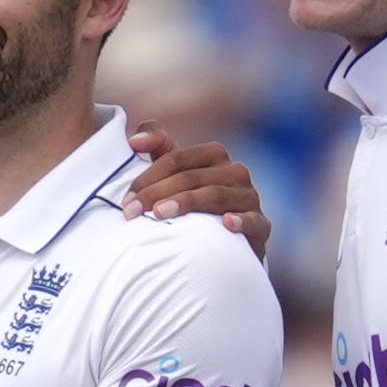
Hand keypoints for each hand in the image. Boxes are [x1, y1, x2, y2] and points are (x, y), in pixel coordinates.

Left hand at [122, 122, 270, 259]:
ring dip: (187, 203)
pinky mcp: (261, 226)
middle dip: (157, 194)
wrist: (226, 245)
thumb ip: (158, 147)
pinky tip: (226, 223)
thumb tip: (134, 141)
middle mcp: (235, 172)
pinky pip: (254, 221)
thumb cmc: (194, 204)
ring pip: (216, 195)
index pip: (175, 159)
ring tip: (159, 215)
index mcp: (214, 155)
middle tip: (131, 212)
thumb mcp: (175, 174)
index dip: (147, 177)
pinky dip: (241, 220)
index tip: (125, 200)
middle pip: (191, 178)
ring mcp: (250, 198)